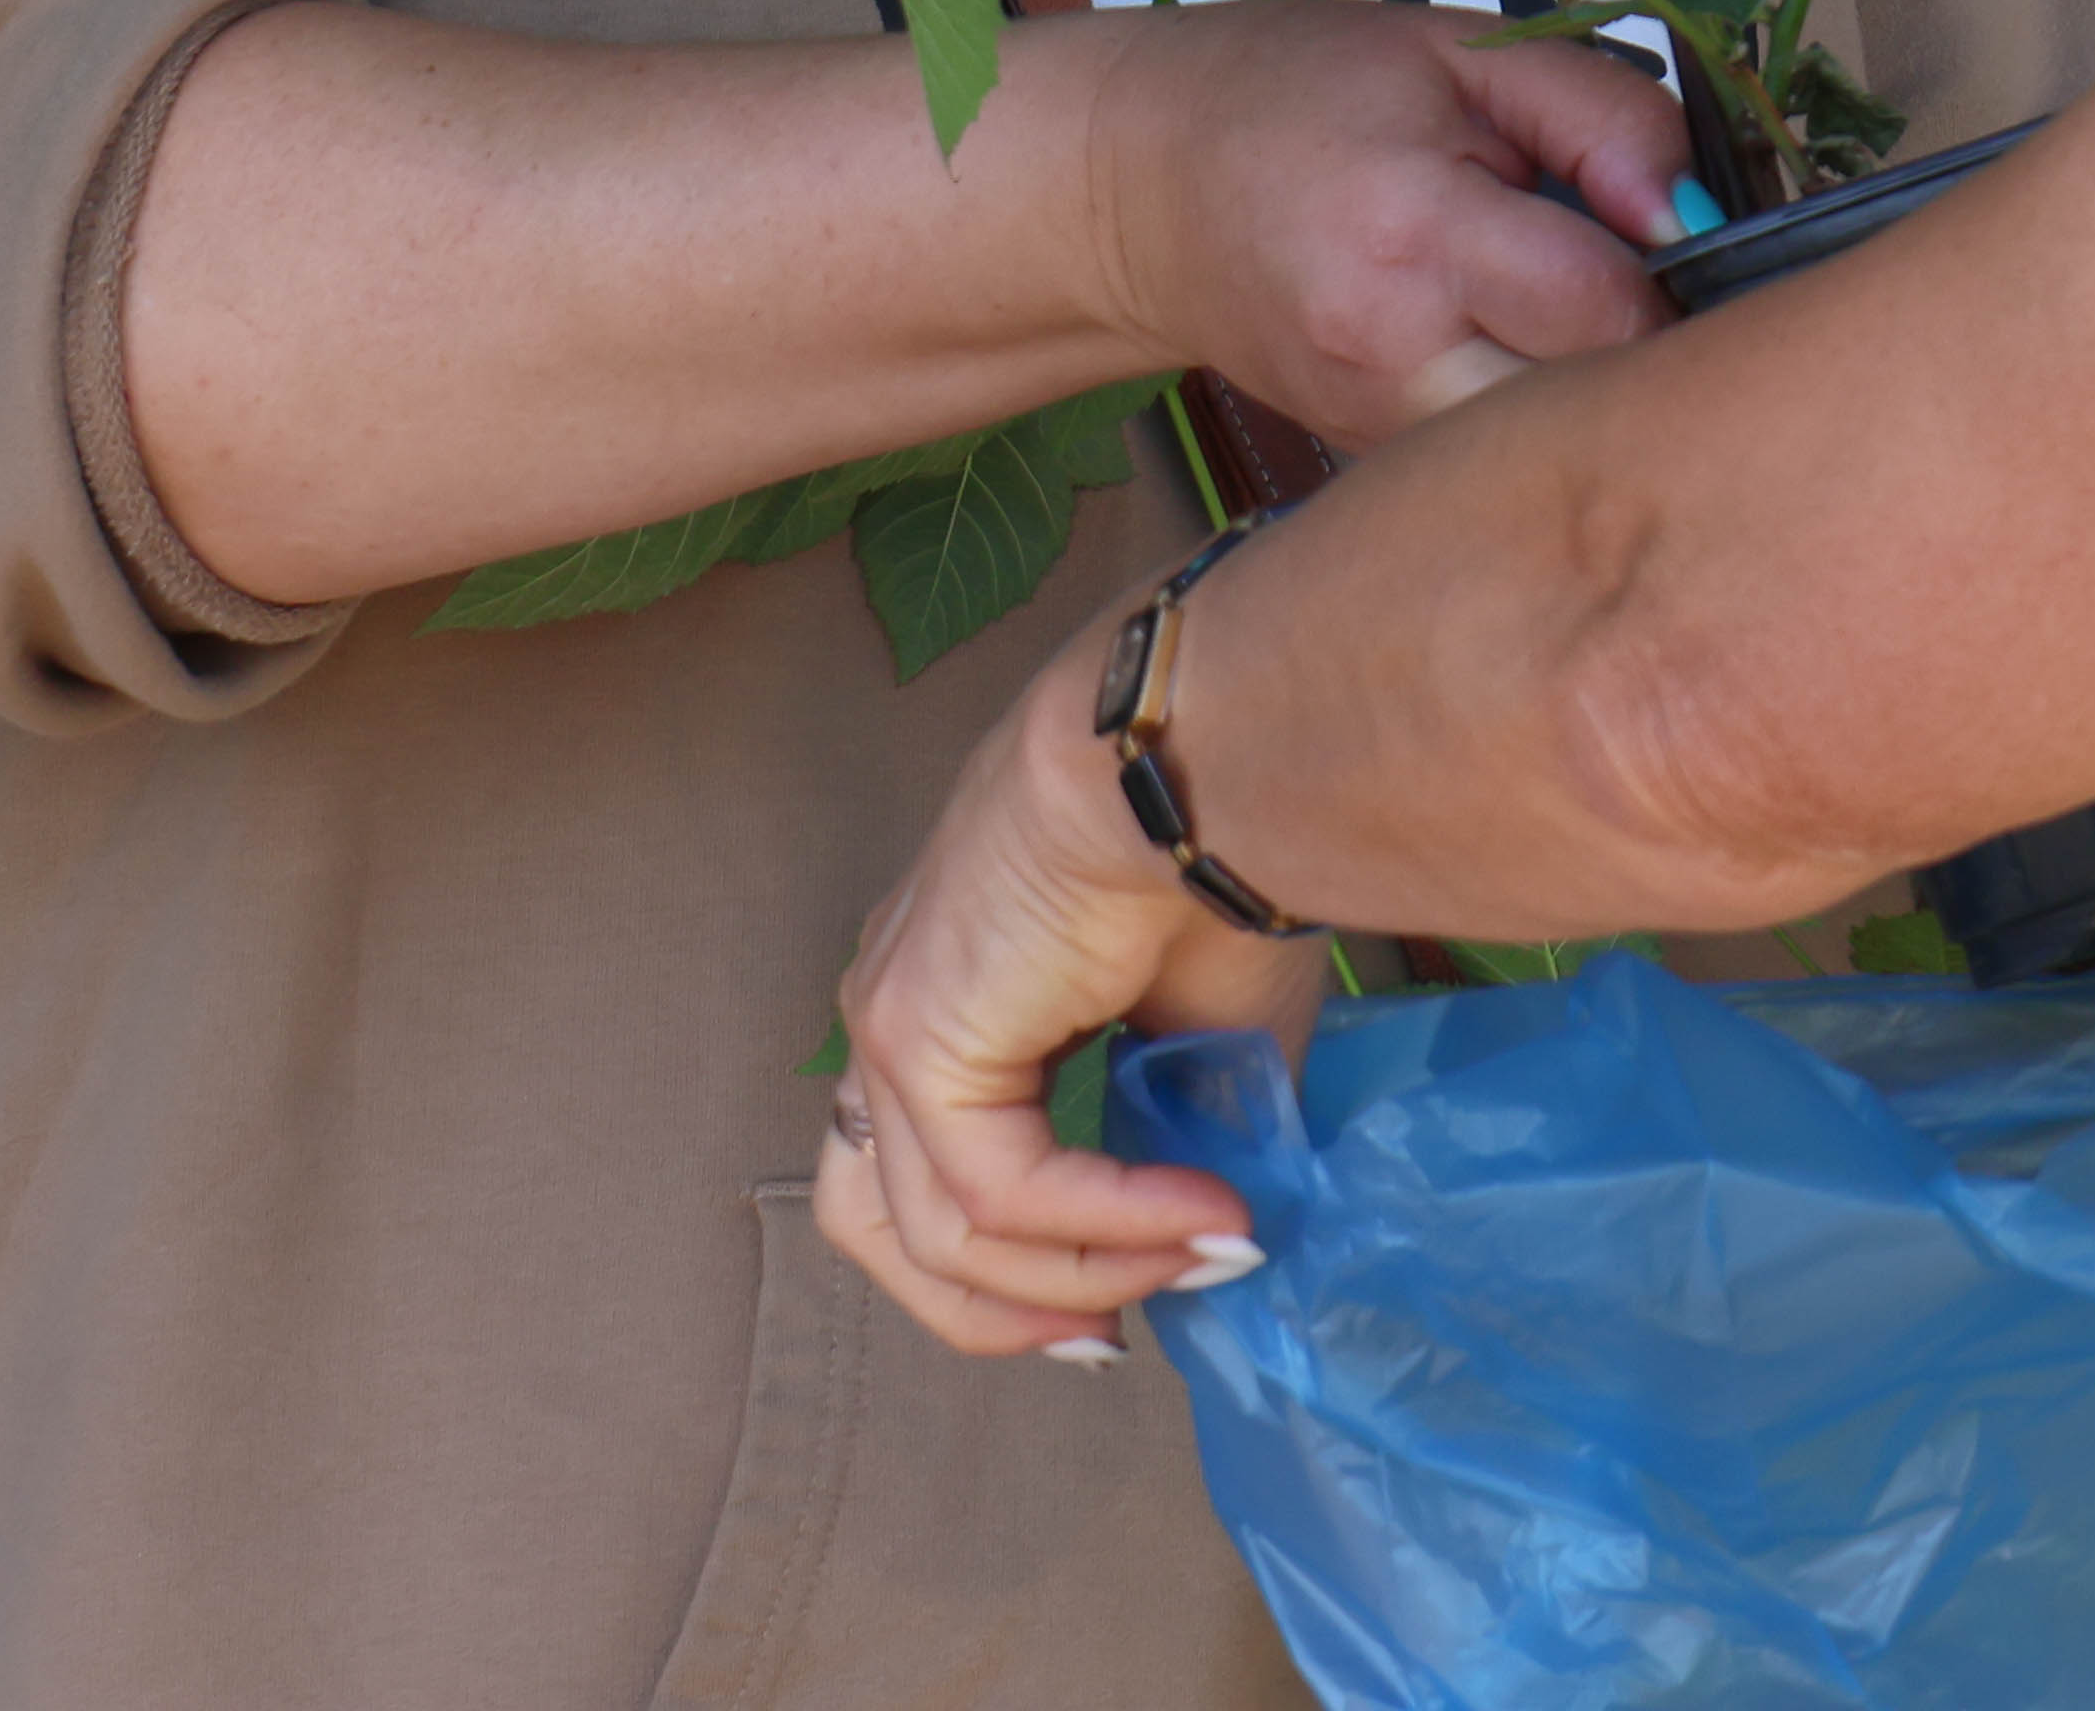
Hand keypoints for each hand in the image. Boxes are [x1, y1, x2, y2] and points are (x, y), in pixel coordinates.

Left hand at [814, 626, 1328, 1361]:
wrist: (1194, 755)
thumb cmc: (1213, 852)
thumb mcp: (1207, 1034)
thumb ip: (1182, 1137)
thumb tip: (1213, 1245)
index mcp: (952, 1002)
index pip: (926, 1178)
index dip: (1012, 1274)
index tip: (1118, 1319)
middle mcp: (895, 1012)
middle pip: (881, 1229)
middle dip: (1002, 1313)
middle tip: (1112, 1339)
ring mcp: (888, 1022)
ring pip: (936, 1233)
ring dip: (1084, 1275)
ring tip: (1201, 1254)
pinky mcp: (913, 1033)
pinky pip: (997, 1192)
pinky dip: (1106, 1225)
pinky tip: (1200, 1217)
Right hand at [1056, 0, 1687, 446]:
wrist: (1132, 185)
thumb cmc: (1295, 91)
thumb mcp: (1455, 52)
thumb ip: (1601, 116)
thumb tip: (1700, 216)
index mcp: (1413, 231)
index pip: (1614, 306)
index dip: (1680, 268)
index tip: (1670, 224)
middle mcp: (1392, 354)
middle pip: (1595, 411)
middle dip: (1648, 352)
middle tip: (1638, 278)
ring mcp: (1373, 427)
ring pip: (1552, 457)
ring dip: (1593, 394)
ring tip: (1571, 310)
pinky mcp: (1368, 461)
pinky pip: (1497, 460)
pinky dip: (1534, 412)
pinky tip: (1510, 342)